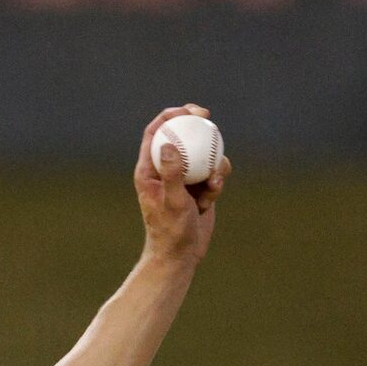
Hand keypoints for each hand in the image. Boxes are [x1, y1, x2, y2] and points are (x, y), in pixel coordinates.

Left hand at [135, 104, 228, 266]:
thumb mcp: (173, 201)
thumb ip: (171, 174)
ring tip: (213, 181)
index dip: (169, 115)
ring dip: (213, 160)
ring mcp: (184, 178)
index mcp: (149, 170)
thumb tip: (168, 145)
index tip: (187, 110)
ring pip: (202, 153)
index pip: (156, 133)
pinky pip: (213, 172)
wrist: (181, 255)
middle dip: (194, 121)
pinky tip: (214, 195)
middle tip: (206, 115)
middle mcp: (166, 170)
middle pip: (180, 135)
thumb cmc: (171, 231)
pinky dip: (217, 180)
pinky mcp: (199, 188)